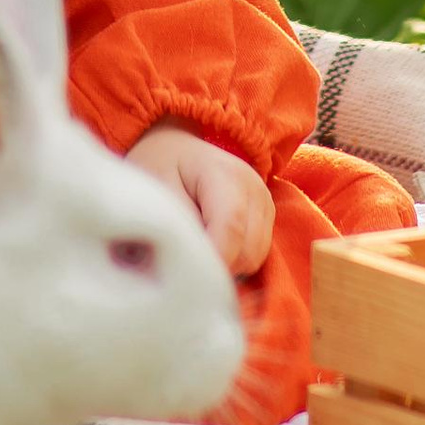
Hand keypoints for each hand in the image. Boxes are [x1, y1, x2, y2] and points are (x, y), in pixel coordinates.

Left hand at [129, 124, 273, 272]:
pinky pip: (258, 254)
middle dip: (218, 267)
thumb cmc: (161, 166)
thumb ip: (181, 223)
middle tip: (186, 263)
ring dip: (228, 265)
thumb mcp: (157, 188)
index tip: (188, 277)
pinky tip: (213, 246)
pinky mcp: (267, 214)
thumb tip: (199, 259)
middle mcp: (254, 186)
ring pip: (256, 257)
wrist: (177, 147)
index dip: (213, 260)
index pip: (230, 229)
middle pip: (248, 251)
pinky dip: (236, 260)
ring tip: (198, 250)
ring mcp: (265, 200)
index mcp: (224, 173)